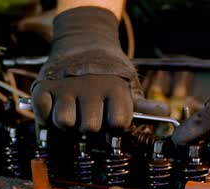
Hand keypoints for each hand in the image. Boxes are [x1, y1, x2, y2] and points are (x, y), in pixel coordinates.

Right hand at [32, 7, 140, 131]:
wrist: (83, 39)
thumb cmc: (109, 70)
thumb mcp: (127, 83)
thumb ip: (142, 103)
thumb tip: (166, 111)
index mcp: (114, 88)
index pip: (118, 124)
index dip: (116, 128)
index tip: (113, 122)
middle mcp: (90, 87)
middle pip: (90, 127)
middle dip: (91, 128)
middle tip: (90, 118)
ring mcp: (65, 86)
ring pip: (65, 123)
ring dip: (67, 125)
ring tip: (72, 115)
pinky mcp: (43, 86)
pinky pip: (43, 115)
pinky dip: (46, 117)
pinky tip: (55, 109)